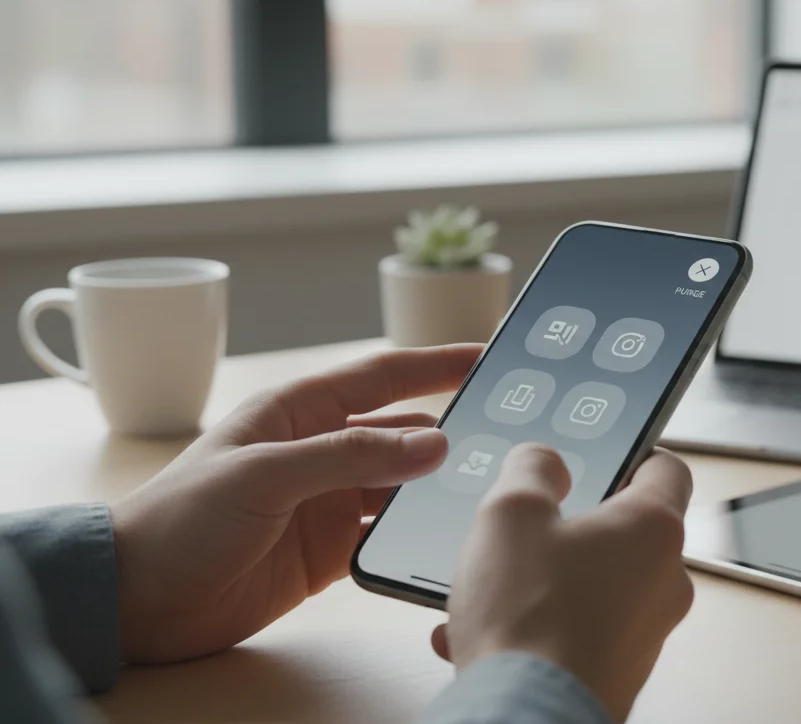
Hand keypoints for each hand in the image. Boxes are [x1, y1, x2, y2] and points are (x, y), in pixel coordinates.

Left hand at [110, 345, 481, 663]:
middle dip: (451, 434)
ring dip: (437, 489)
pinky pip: (388, 536)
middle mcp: (320, 451)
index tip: (488, 357)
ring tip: (486, 491)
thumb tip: (432, 444)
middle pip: (404, 433)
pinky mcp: (330, 552)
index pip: (384, 376)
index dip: (437, 364)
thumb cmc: (178, 520)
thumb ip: (350, 456)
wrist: (136, 602)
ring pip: (403, 486)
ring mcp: (327, 502)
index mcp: (299, 412)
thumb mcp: (264, 475)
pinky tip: (445, 538)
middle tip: (507, 439)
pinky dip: (416, 536)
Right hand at [435, 443, 694, 721]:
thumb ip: (532, 468)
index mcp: (654, 529)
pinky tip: (484, 633)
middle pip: (625, 531)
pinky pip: (578, 631)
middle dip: (571, 525)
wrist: (525, 716)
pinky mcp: (617, 672)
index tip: (609, 450)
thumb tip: (543, 460)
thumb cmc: (529, 621)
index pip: (668, 467)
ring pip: (595, 585)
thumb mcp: (510, 512)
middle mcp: (664, 581)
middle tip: (530, 523)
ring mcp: (645, 633)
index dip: (635, 451)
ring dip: (544, 581)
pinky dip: (537, 626)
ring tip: (492, 587)